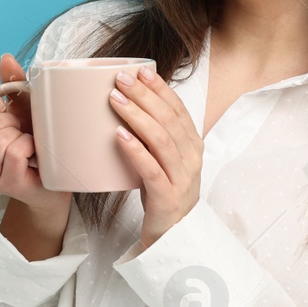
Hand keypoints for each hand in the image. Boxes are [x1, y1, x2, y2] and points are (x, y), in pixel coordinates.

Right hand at [0, 53, 72, 223]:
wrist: (53, 179)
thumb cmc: (33, 142)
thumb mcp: (21, 108)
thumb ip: (11, 83)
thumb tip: (6, 58)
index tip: (7, 114)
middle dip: (11, 122)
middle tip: (20, 134)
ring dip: (20, 136)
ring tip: (26, 145)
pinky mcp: (2, 185)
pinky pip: (14, 152)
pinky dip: (29, 147)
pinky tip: (33, 155)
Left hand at [110, 64, 202, 249]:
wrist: (174, 236)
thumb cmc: (164, 192)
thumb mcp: (164, 159)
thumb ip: (154, 135)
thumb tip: (128, 102)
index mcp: (192, 144)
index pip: (178, 109)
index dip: (160, 88)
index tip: (140, 70)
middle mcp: (191, 157)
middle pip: (168, 119)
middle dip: (144, 95)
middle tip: (120, 79)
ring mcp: (182, 177)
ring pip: (160, 139)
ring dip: (136, 115)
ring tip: (115, 100)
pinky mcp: (168, 196)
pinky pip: (151, 169)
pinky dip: (135, 149)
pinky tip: (119, 135)